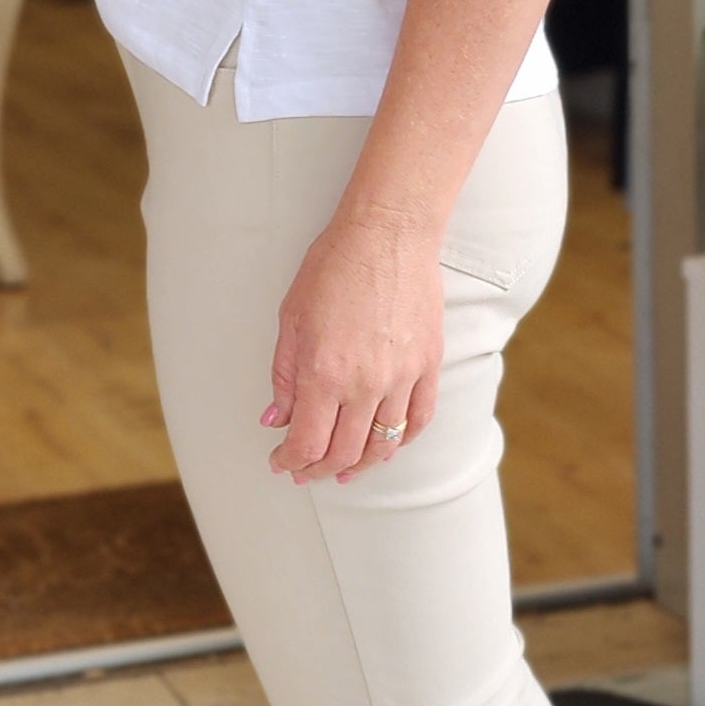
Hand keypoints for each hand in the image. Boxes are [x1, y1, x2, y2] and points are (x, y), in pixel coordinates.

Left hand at [263, 207, 442, 482]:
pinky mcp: (428, 365)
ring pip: (383, 445)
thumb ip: (284, 376)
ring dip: (359, 465)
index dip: (290, 461)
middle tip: (304, 471)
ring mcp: (402, 377)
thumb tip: (276, 419)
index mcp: (324, 373)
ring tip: (343, 470)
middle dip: (318, 470)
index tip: (280, 461)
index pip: (307, 443)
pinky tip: (385, 445)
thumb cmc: (333, 267)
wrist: (388, 234)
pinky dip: (400, 441)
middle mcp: (365, 384)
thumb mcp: (292, 319)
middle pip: (344, 453)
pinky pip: (418, 419)